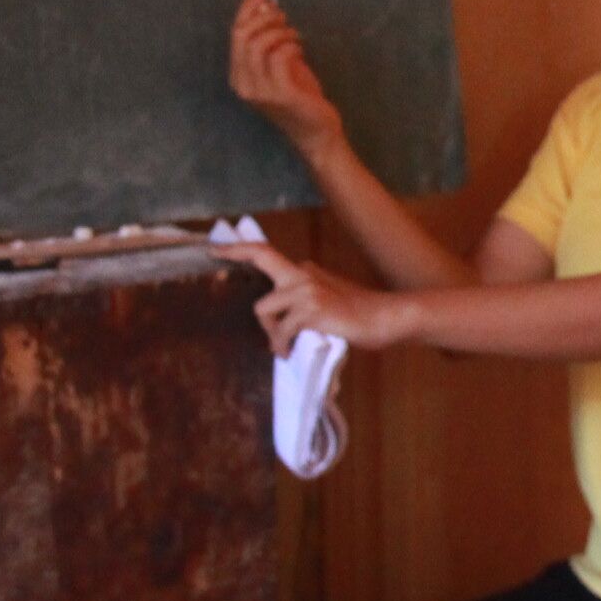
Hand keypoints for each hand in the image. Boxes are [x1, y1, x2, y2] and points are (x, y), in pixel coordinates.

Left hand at [212, 237, 414, 354]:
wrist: (385, 317)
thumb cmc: (360, 311)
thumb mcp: (332, 291)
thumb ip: (310, 288)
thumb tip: (293, 292)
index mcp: (305, 272)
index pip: (266, 253)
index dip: (239, 248)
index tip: (215, 247)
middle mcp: (303, 275)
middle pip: (261, 260)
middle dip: (236, 258)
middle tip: (216, 258)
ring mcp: (307, 290)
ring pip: (264, 309)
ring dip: (270, 332)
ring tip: (283, 348)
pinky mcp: (312, 310)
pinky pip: (282, 330)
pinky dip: (283, 345)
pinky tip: (292, 352)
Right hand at [229, 0, 343, 159]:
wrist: (316, 131)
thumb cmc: (299, 95)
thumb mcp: (280, 62)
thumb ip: (270, 36)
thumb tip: (263, 2)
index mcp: (238, 76)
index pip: (235, 35)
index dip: (246, 10)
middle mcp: (243, 84)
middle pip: (242, 36)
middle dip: (264, 18)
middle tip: (283, 16)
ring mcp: (260, 91)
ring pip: (259, 44)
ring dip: (279, 31)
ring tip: (293, 34)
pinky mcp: (280, 94)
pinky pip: (279, 56)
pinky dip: (290, 45)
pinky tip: (299, 50)